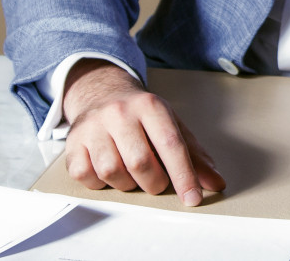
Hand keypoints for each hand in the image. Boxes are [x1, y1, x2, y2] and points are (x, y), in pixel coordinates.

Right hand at [63, 59, 224, 203]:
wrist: (102, 92)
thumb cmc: (140, 113)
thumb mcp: (170, 123)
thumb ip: (194, 154)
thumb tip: (215, 181)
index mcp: (150, 105)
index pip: (170, 144)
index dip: (184, 175)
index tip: (193, 197)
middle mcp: (120, 112)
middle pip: (140, 162)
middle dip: (154, 183)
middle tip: (157, 181)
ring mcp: (94, 126)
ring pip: (112, 173)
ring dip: (127, 184)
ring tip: (132, 172)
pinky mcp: (73, 143)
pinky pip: (88, 178)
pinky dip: (101, 184)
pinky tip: (110, 170)